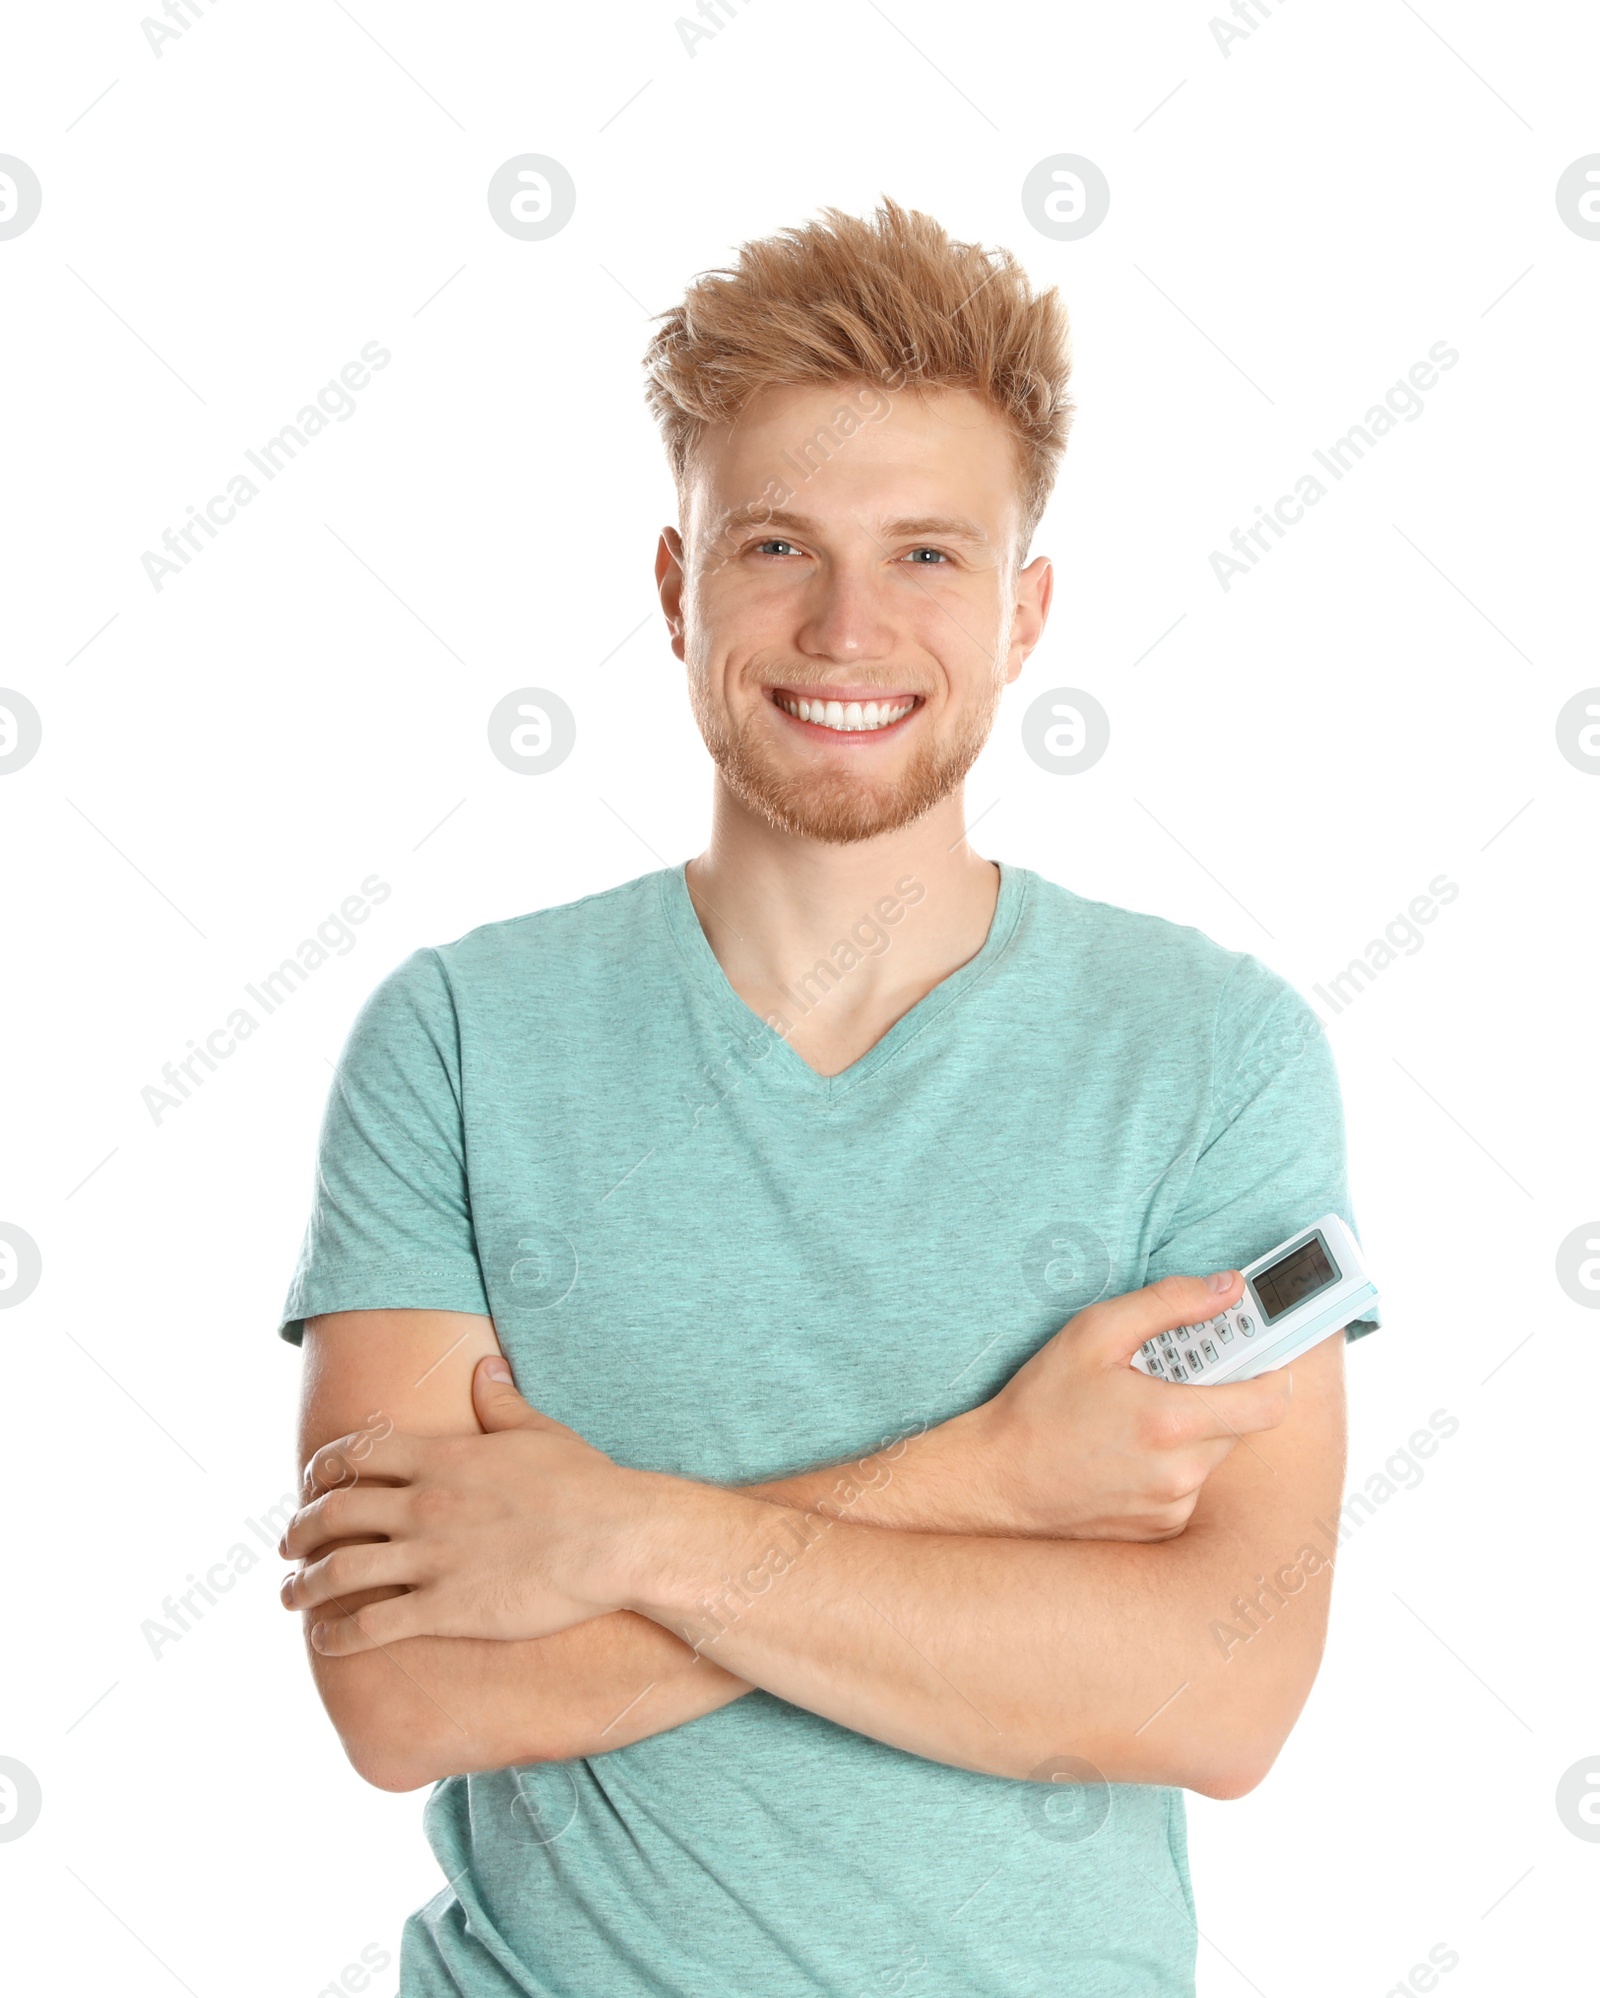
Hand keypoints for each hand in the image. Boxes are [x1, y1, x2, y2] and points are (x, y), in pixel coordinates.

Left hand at [279, 1357, 654, 1654]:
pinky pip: (374, 1625)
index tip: (310, 1483)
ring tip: (289, 1596)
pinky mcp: (446, 1608)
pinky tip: (326, 1640)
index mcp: (443, 1459)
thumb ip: (501, 1401)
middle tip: (287, 1546)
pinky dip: (339, 1635)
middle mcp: (425, 1505)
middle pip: (335, 1513)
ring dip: (304, 1586)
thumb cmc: (585, 1483)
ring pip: (341, 1571)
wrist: (615, 1538)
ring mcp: (432, 1559)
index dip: (324, 1468)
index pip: (358, 1454)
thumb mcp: (539, 1431)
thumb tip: (484, 1365)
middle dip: (300, 1530)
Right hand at [965, 1271, 1293, 1540]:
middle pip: (1240, 1424)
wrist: (996, 1483)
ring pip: (1211, 1455)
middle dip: (1218, 1393)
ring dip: (1191, 1430)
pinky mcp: (1159, 1527)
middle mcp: (1181, 1473)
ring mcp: (1172, 1506)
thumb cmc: (1039, 1406)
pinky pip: (1186, 1486)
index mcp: (1173, 1421)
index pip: (1270, 1402)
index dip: (1275, 1373)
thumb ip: (1169, 1303)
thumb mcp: (1094, 1333)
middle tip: (1175, 1372)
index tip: (1263, 1354)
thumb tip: (1227, 1288)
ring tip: (1135, 1414)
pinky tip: (1124, 1450)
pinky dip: (1170, 1464)